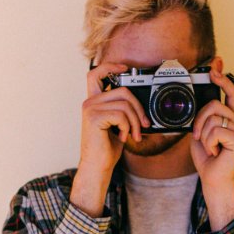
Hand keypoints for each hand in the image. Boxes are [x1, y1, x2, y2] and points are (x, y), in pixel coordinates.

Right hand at [70, 62, 149, 216]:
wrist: (97, 167)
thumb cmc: (107, 148)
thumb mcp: (118, 125)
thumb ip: (123, 110)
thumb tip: (141, 104)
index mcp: (93, 102)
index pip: (96, 74)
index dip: (111, 66)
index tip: (125, 67)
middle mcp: (89, 102)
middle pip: (122, 90)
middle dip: (138, 107)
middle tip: (143, 124)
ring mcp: (90, 109)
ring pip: (125, 103)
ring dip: (135, 121)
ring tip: (133, 134)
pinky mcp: (94, 118)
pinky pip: (121, 114)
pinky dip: (127, 127)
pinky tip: (122, 137)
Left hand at [190, 63, 233, 228]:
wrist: (212, 178)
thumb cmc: (208, 156)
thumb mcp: (201, 131)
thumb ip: (202, 116)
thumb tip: (199, 101)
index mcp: (231, 118)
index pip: (231, 92)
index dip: (223, 78)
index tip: (215, 66)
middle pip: (214, 105)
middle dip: (200, 120)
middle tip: (200, 136)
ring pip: (213, 117)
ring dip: (204, 134)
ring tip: (210, 146)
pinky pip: (215, 130)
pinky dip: (209, 142)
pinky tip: (215, 151)